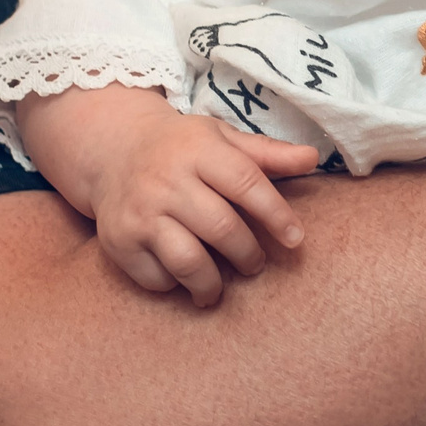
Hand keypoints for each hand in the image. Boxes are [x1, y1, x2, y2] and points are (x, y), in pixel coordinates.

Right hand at [16, 85, 320, 305]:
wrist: (113, 150)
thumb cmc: (182, 148)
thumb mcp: (222, 138)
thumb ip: (267, 153)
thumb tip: (312, 158)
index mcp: (199, 150)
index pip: (246, 183)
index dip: (276, 215)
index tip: (296, 240)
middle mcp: (166, 180)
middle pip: (221, 228)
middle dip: (248, 254)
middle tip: (256, 264)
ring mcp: (140, 212)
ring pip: (188, 261)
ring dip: (213, 283)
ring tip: (221, 287)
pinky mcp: (118, 241)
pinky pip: (156, 278)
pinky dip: (176, 285)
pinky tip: (183, 277)